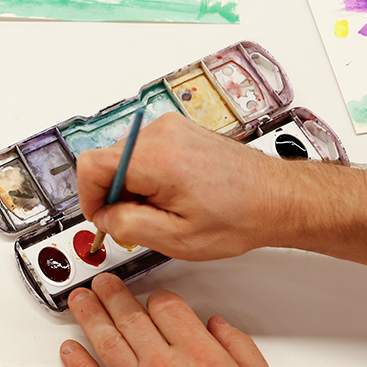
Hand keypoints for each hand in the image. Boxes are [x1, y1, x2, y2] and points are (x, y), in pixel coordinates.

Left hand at [59, 273, 289, 366]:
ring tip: (80, 299)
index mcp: (202, 356)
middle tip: (102, 283)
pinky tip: (70, 347)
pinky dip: (77, 361)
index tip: (154, 299)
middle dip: (114, 295)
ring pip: (107, 341)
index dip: (158, 298)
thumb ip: (240, 349)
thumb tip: (218, 326)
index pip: (168, 308)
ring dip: (90, 315)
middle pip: (131, 317)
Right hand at [76, 112, 287, 260]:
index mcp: (155, 158)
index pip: (91, 166)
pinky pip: (143, 152)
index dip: (88, 197)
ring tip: (161, 209)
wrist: (277, 198)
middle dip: (112, 195)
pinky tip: (170, 196)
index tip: (101, 217)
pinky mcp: (179, 132)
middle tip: (137, 221)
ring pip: (123, 157)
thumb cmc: (240, 216)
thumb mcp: (175, 237)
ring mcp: (171, 128)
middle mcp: (160, 134)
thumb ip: (128, 225)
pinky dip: (146, 176)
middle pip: (106, 161)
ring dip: (131, 187)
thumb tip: (104, 216)